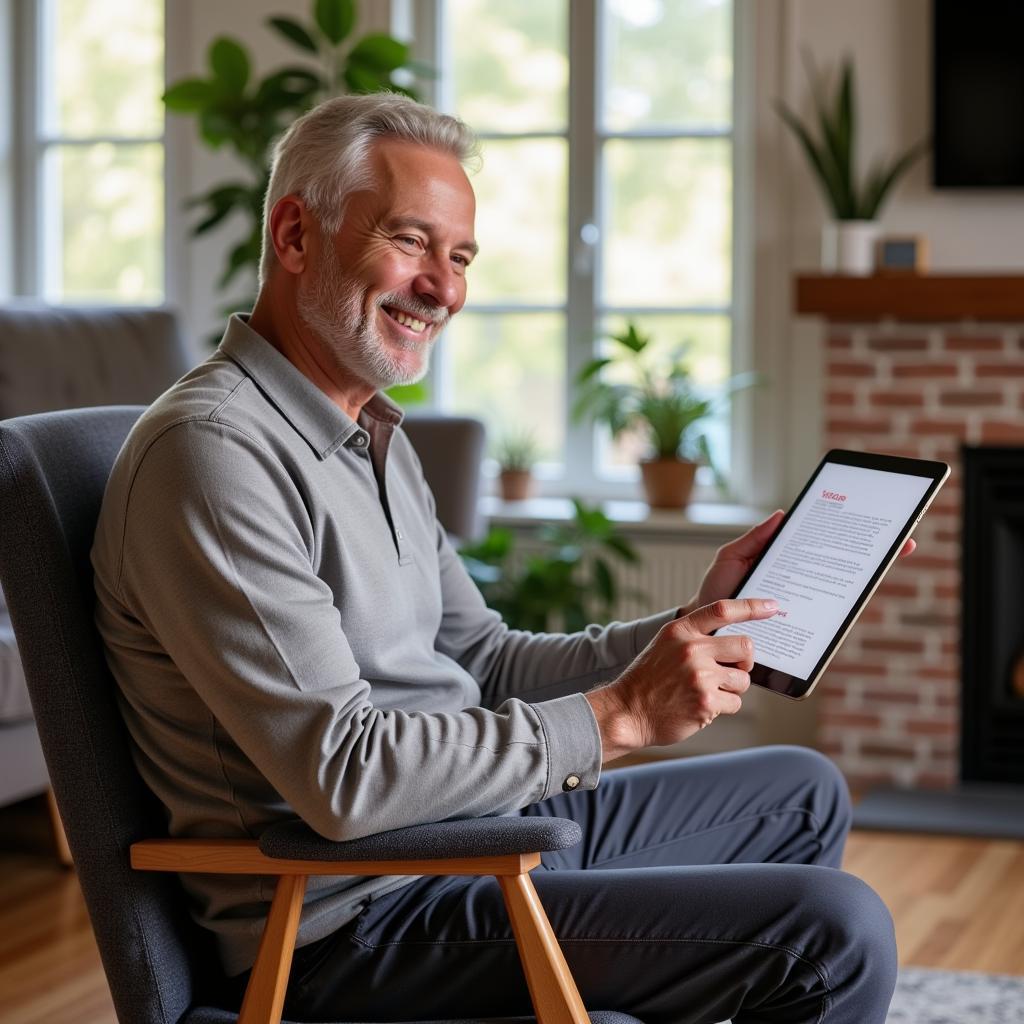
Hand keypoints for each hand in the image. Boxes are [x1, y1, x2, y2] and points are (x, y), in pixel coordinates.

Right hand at [586, 598, 778, 761]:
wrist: (627, 711)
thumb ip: (694, 638)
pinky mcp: (706, 701)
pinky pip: (735, 703)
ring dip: (732, 689)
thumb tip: (734, 642)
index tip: (772, 606)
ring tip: (708, 692)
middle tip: (732, 671)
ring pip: (743, 680)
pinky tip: (702, 707)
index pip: (722, 610)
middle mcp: (692, 649)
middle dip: (744, 662)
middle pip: (745, 647)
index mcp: (681, 631)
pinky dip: (724, 707)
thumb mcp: (666, 645)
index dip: (751, 607)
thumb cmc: (648, 680)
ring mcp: (700, 676)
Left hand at [683, 510, 916, 612]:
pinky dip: (838, 618)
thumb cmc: (718, 591)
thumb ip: (754, 539)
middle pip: (843, 572)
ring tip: (880, 570)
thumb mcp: (731, 559)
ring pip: (839, 600)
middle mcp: (801, 587)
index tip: (878, 525)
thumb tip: (783, 515)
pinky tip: (850, 607)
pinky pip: (822, 626)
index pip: (826, 549)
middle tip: (902, 544)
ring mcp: (802, 611)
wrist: (705, 631)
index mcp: (788, 565)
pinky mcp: (797, 633)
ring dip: (862, 586)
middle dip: (874, 557)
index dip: (852, 538)